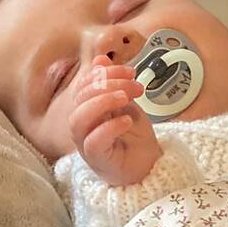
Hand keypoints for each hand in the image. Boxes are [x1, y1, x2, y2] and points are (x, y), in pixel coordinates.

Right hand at [68, 57, 162, 186]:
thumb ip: (113, 84)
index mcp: (87, 110)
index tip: (131, 72)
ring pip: (78, 119)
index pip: (84, 86)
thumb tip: (100, 60)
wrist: (148, 166)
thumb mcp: (127, 104)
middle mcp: (82, 126)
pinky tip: (127, 120)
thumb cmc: (134, 138)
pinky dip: (109, 127)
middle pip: (80, 99)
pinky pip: (93, 141)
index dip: (104, 73)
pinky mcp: (97, 159)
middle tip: (134, 86)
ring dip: (102, 103)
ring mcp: (86, 143)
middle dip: (107, 85)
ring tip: (125, 99)